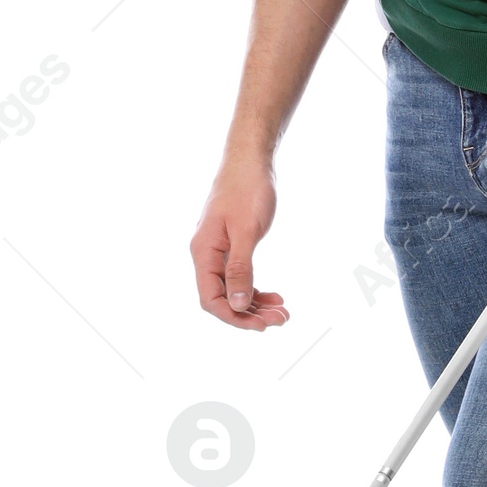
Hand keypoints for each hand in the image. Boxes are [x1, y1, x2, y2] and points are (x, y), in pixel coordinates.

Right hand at [191, 150, 289, 328]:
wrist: (251, 160)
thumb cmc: (247, 189)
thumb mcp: (246, 231)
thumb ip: (240, 268)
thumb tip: (236, 303)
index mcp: (204, 252)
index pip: (210, 298)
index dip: (234, 316)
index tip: (262, 326)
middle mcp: (207, 255)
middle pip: (222, 298)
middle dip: (250, 314)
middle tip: (282, 319)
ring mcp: (219, 251)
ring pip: (233, 289)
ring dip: (255, 304)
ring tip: (283, 312)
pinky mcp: (232, 245)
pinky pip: (240, 276)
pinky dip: (256, 288)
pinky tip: (275, 296)